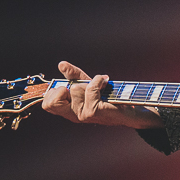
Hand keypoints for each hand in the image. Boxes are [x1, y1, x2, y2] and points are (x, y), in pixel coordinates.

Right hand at [40, 62, 161, 128]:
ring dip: (90, 83)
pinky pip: (90, 88)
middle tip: (84, 87)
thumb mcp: (88, 84)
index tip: (66, 87)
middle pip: (57, 95)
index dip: (53, 93)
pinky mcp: (95, 111)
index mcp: (70, 111)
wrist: (132, 108)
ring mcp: (84, 115)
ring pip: (75, 88)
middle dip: (71, 86)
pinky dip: (98, 81)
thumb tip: (61, 64)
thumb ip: (73, 75)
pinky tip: (105, 83)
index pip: (47, 105)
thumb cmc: (109, 97)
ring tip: (101, 88)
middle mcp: (75, 115)